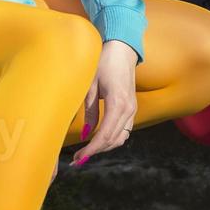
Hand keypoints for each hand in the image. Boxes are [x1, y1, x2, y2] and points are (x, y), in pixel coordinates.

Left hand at [72, 40, 138, 164]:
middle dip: (95, 151)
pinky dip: (112, 139)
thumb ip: (90, 111)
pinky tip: (98, 140)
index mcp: (118, 104)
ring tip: (86, 151)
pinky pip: (124, 130)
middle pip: (113, 140)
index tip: (78, 158)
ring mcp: (132, 109)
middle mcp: (129, 109)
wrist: (122, 51)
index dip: (91, 149)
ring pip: (120, 138)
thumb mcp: (92, 85)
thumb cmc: (104, 64)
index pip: (105, 135)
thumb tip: (86, 133)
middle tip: (77, 159)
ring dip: (104, 147)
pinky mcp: (132, 108)